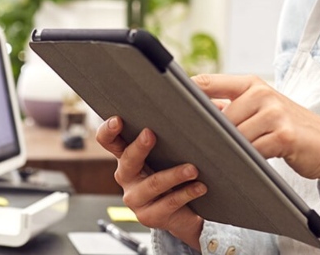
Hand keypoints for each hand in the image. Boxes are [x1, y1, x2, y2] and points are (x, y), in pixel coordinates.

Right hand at [96, 117, 205, 248]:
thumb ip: (185, 126)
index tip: (118, 119)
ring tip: (193, 168)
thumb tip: (211, 102)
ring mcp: (136, 198)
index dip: (109, 130)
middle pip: (126, 161)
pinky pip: (168, 204)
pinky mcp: (150, 216)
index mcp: (128, 155)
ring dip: (174, 175)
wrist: (188, 211)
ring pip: (153, 184)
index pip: (109, 140)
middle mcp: (127, 177)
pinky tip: (200, 187)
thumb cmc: (180, 170)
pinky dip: (186, 193)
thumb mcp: (177, 148)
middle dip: (139, 147)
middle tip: (151, 134)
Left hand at [192, 74, 319, 188]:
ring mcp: (274, 112)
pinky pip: (252, 151)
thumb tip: (193, 116)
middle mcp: (262, 93)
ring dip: (226, 151)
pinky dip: (245, 161)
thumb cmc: (290, 129)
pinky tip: (242, 167)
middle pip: (217, 116)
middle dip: (206, 135)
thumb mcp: (262, 110)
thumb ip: (234, 108)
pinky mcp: (284, 134)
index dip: (184, 94)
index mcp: (252, 83)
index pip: (207, 83)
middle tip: (189, 148)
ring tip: (217, 161)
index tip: (163, 106)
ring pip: (233, 136)